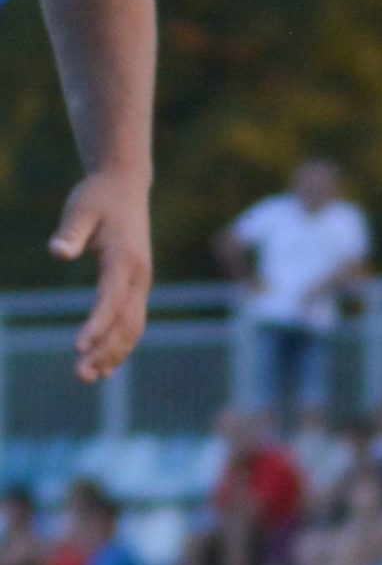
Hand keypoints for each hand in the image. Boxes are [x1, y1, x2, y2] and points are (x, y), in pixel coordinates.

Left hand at [50, 169, 150, 383]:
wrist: (125, 187)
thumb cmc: (98, 197)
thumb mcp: (80, 208)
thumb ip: (70, 231)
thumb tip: (57, 251)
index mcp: (125, 260)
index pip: (111, 300)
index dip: (96, 325)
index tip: (79, 347)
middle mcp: (139, 278)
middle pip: (126, 324)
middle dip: (105, 351)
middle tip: (80, 375)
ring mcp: (141, 285)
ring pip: (132, 329)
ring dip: (112, 355)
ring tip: (87, 377)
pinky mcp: (136, 288)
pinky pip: (131, 324)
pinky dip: (119, 346)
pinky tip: (102, 365)